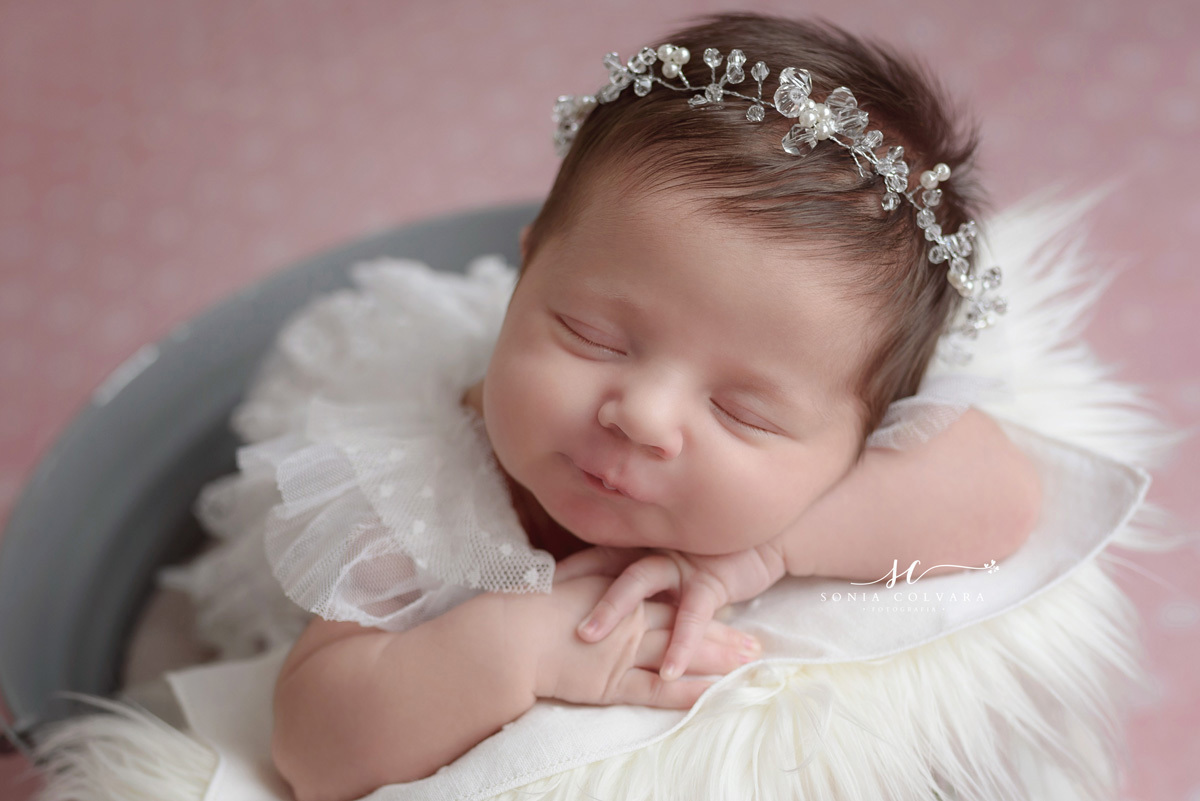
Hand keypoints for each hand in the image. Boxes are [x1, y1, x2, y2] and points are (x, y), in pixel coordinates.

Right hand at [506, 575, 756, 708]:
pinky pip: (655, 690)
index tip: (729, 605)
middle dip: (722, 635)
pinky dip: (683, 693)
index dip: (701, 604)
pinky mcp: (611, 684)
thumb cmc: (529, 604)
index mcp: (621, 593)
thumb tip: (619, 552)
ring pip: (679, 654)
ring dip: (714, 661)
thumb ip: (598, 564)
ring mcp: (623, 652)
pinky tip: (709, 695)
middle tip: (756, 644)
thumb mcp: (570, 575)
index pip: (669, 597)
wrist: (506, 636)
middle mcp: (630, 620)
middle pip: (685, 625)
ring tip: (746, 666)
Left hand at [554, 541, 787, 680]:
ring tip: (588, 642)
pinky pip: (692, 616)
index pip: (593, 558)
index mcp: (641, 547)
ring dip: (614, 613)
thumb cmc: (713, 556)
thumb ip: (643, 575)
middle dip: (569, 589)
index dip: (564, 572)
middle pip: (604, 568)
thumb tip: (602, 595)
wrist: (766, 542)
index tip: (530, 588)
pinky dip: (681, 644)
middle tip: (534, 608)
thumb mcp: (673, 563)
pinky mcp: (709, 581)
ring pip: (638, 583)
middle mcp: (653, 551)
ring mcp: (679, 564)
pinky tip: (670, 672)